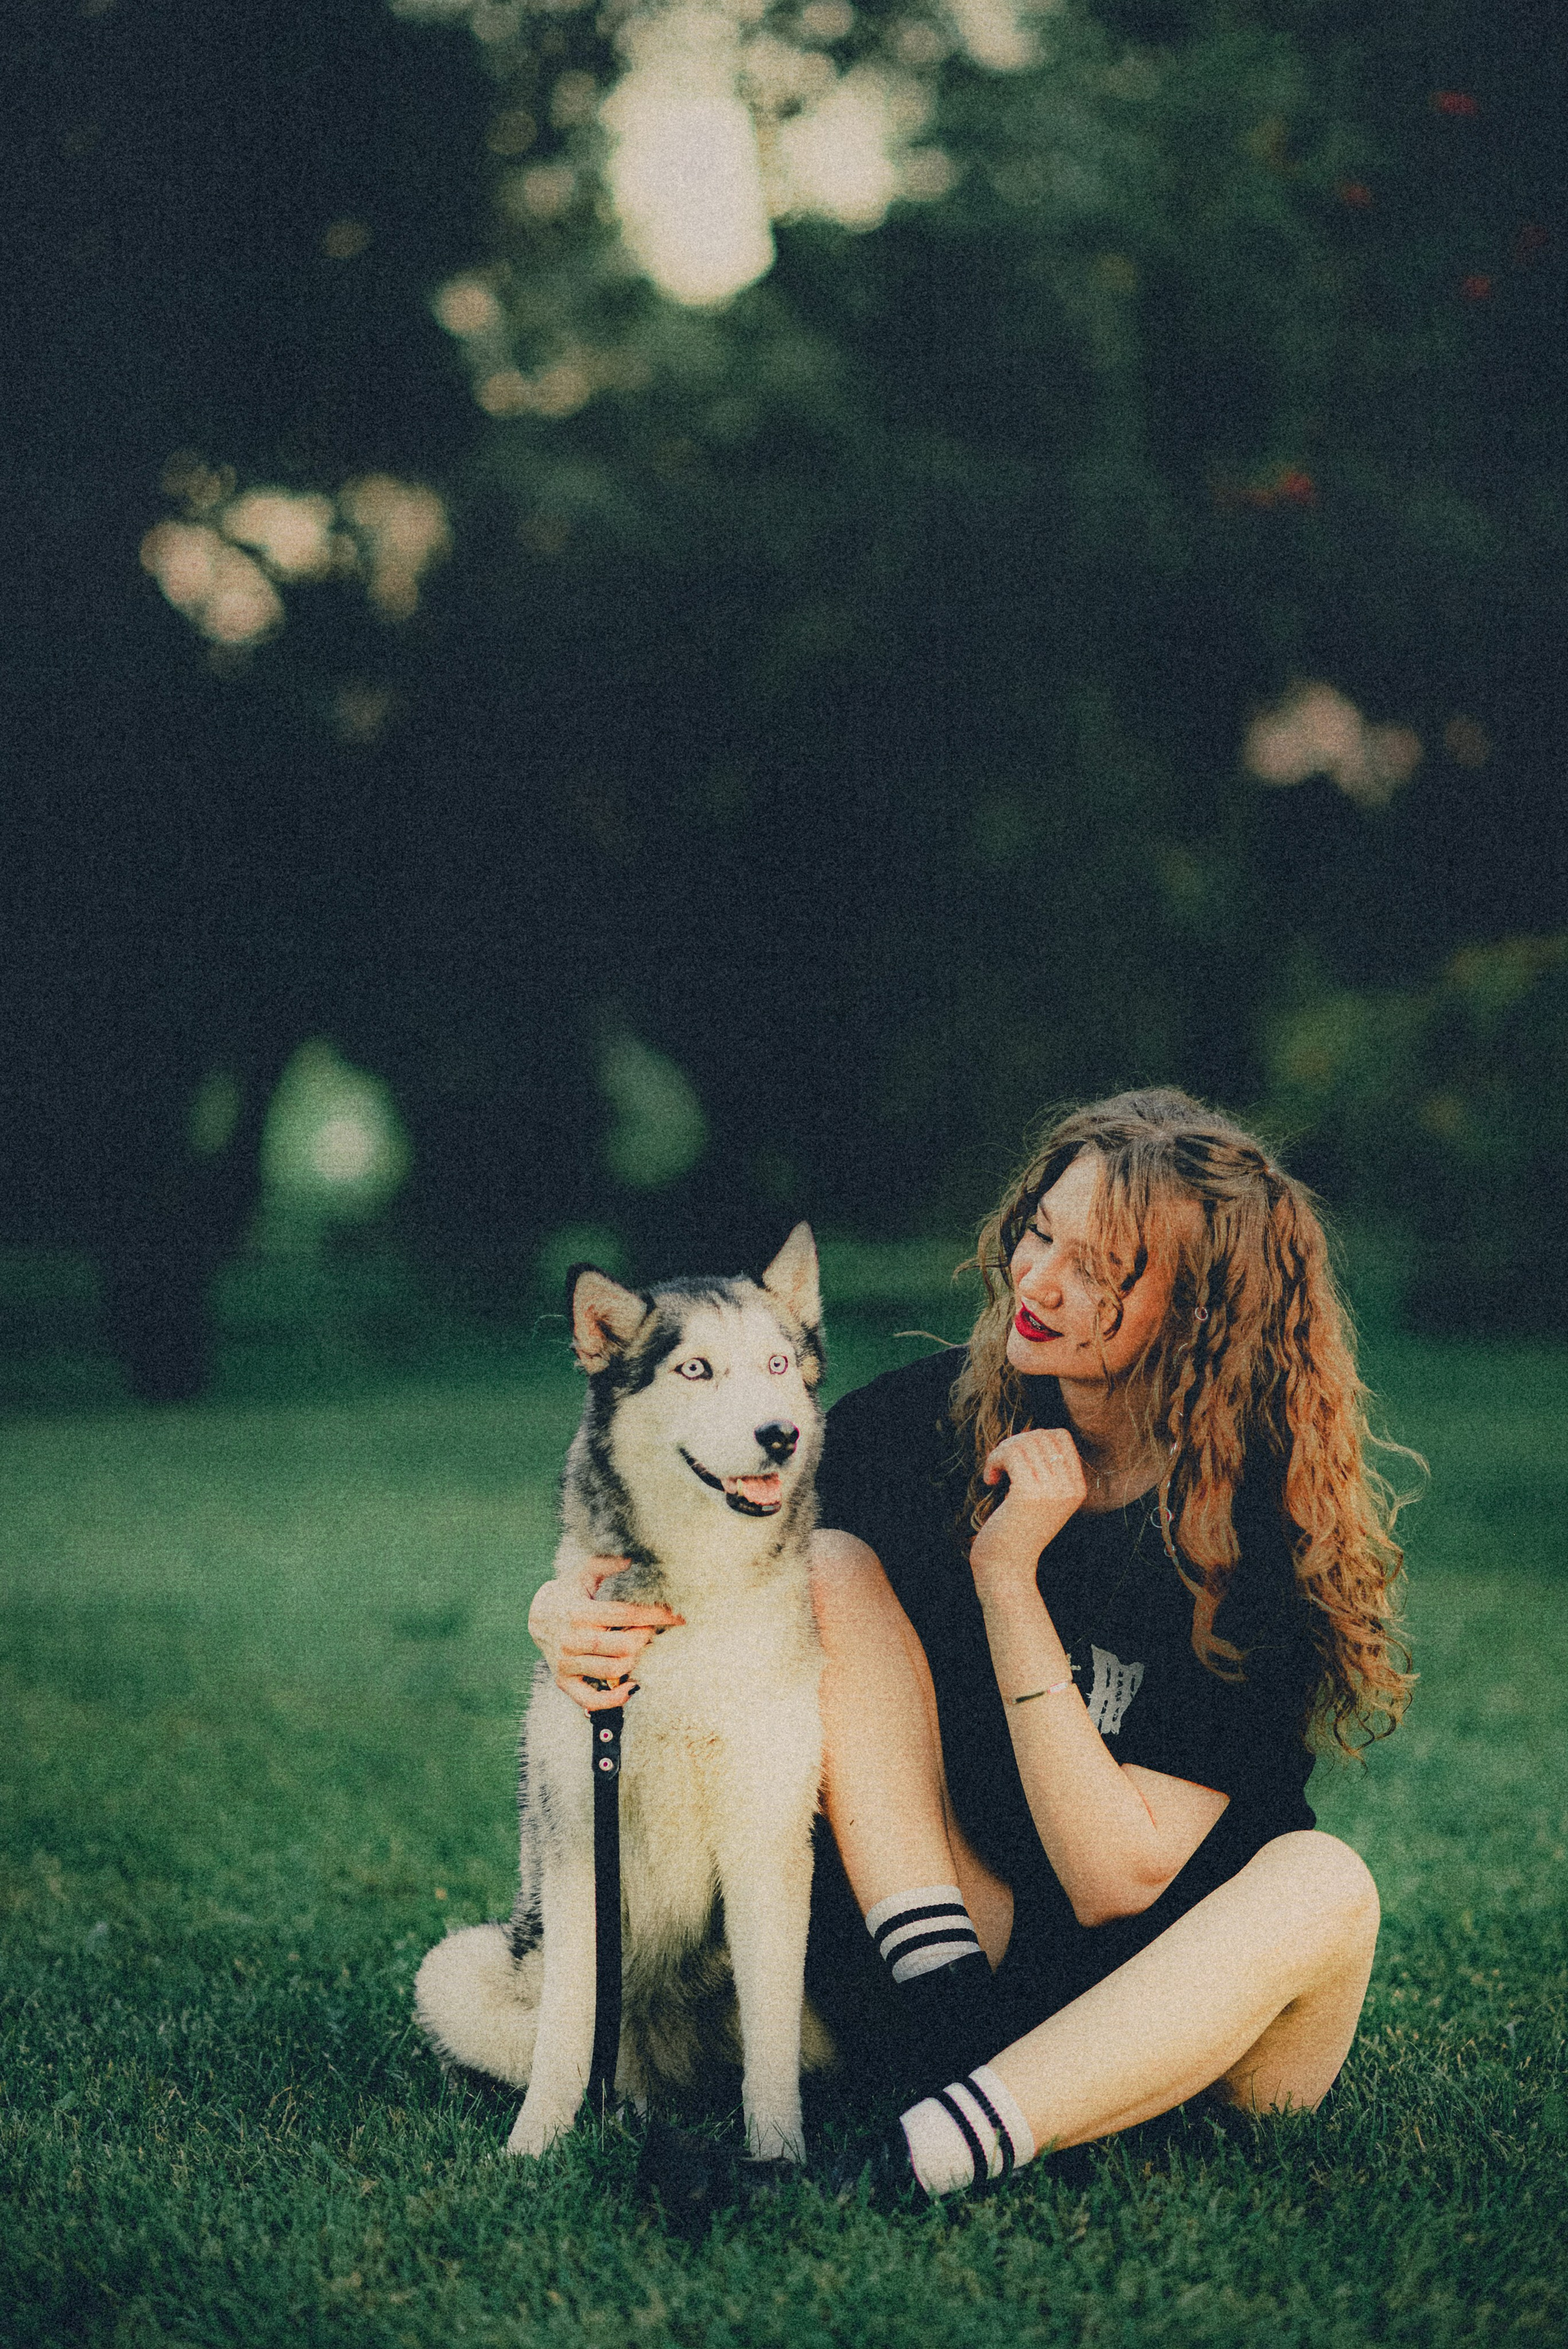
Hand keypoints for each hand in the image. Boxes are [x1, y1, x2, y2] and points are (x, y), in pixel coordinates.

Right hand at [527, 1557, 682, 1711]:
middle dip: (646, 1637)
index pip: (626, 1615)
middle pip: (624, 1646)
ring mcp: (567, 1663)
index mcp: (580, 1612)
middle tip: (651, 1629)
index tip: (679, 1615)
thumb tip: (632, 1558)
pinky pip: (591, 1699)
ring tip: (637, 1647)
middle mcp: (572, 1639)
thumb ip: (605, 1564)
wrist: (536, 1616)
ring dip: (635, 1660)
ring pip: (613, 1670)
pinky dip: (615, 1699)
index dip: (657, 1615)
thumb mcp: (583, 1573)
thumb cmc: (568, 1592)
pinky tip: (631, 1687)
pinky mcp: (563, 1681)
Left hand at [969, 1428, 1086, 1592]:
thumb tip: (1030, 1434)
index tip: (1016, 1461)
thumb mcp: (1041, 1498)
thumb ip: (1044, 1469)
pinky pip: (1010, 1453)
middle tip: (1000, 1467)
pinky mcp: (1029, 1494)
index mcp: (1077, 1488)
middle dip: (1014, 1443)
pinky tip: (990, 1480)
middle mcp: (1069, 1488)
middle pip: (1041, 1435)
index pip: (1060, 1437)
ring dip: (1001, 1452)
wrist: (1007, 1569)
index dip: (1033, 1438)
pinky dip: (994, 1460)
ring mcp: (1052, 1491)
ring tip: (995, 1474)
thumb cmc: (1016, 1531)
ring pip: (1024, 1442)